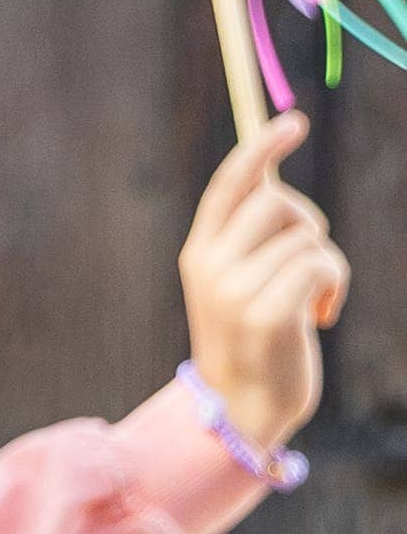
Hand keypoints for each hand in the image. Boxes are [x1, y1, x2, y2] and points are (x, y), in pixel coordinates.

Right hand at [179, 111, 346, 456]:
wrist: (243, 410)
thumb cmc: (254, 341)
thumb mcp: (238, 283)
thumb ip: (250, 237)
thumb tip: (273, 176)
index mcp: (199, 255)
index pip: (229, 184)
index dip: (263, 146)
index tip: (295, 122)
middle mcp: (210, 268)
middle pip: (277, 200)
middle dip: (307, 223)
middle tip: (310, 260)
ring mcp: (235, 292)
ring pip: (306, 235)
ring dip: (327, 263)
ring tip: (315, 298)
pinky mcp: (267, 314)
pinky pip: (320, 264)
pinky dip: (334, 284)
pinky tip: (322, 315)